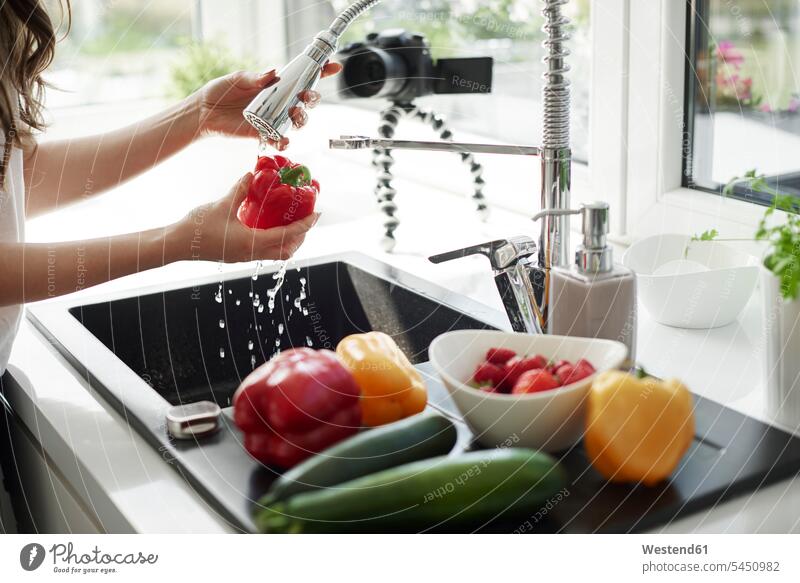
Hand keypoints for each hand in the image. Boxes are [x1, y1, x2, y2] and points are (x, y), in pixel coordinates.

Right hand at [169, 173, 318, 262]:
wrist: (177, 244)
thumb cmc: (198, 227)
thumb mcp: (222, 204)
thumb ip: (240, 189)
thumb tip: (252, 173)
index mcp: (252, 243)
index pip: (288, 236)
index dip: (305, 225)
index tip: (317, 213)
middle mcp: (252, 253)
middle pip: (288, 250)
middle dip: (302, 235)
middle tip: (307, 217)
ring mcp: (246, 256)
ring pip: (277, 253)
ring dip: (290, 240)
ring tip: (293, 222)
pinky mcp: (239, 255)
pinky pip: (265, 251)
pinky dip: (276, 241)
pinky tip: (271, 225)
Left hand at [195, 63, 341, 149]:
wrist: (204, 112)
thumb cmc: (220, 92)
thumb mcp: (237, 79)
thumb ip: (254, 77)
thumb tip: (272, 73)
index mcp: (275, 85)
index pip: (302, 78)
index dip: (320, 72)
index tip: (333, 66)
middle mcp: (278, 102)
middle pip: (306, 101)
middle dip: (313, 99)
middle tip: (306, 98)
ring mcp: (273, 118)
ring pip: (298, 120)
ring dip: (302, 118)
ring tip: (294, 113)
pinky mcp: (264, 134)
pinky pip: (280, 140)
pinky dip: (285, 142)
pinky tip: (284, 140)